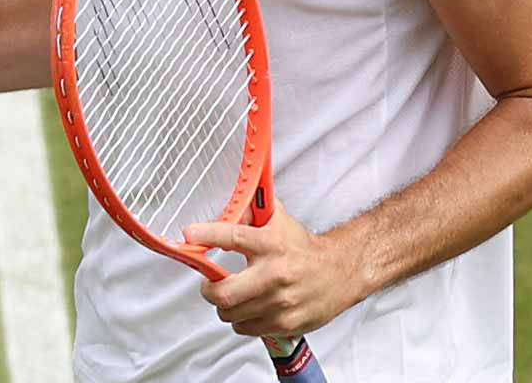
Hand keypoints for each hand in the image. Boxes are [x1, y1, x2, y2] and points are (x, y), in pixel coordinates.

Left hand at [185, 208, 361, 339]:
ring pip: (230, 313)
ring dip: (226, 306)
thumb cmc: (304, 248)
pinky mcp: (284, 323)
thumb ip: (252, 210)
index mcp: (271, 243)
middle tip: (210, 285)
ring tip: (235, 296)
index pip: (233, 236)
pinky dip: (242, 320)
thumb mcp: (279, 221)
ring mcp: (280, 302)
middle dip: (208, 290)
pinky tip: (252, 308)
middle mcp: (275, 273)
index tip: (190, 234)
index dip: (207, 235)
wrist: (340, 272)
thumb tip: (227, 204)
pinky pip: (245, 328)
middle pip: (223, 292)